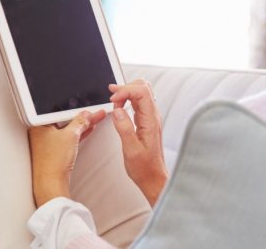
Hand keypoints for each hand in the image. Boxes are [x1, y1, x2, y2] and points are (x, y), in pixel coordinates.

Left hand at [27, 110, 105, 206]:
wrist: (52, 184)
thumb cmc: (52, 162)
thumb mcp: (70, 135)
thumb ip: (80, 122)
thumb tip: (85, 115)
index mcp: (39, 125)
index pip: (60, 111)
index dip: (75, 109)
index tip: (88, 109)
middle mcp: (41, 133)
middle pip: (64, 120)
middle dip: (80, 117)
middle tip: (94, 113)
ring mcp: (47, 143)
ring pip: (67, 129)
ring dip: (81, 125)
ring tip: (95, 120)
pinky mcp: (54, 152)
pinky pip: (68, 138)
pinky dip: (77, 135)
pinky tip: (87, 131)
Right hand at [109, 80, 168, 205]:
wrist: (153, 177)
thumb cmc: (144, 167)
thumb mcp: (131, 150)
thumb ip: (125, 129)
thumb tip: (118, 111)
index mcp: (151, 121)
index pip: (142, 92)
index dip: (126, 91)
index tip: (113, 100)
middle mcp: (152, 116)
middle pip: (143, 87)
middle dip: (126, 87)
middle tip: (113, 97)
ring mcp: (150, 117)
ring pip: (140, 93)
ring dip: (126, 93)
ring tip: (114, 102)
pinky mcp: (145, 121)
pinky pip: (138, 102)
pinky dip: (127, 100)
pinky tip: (118, 107)